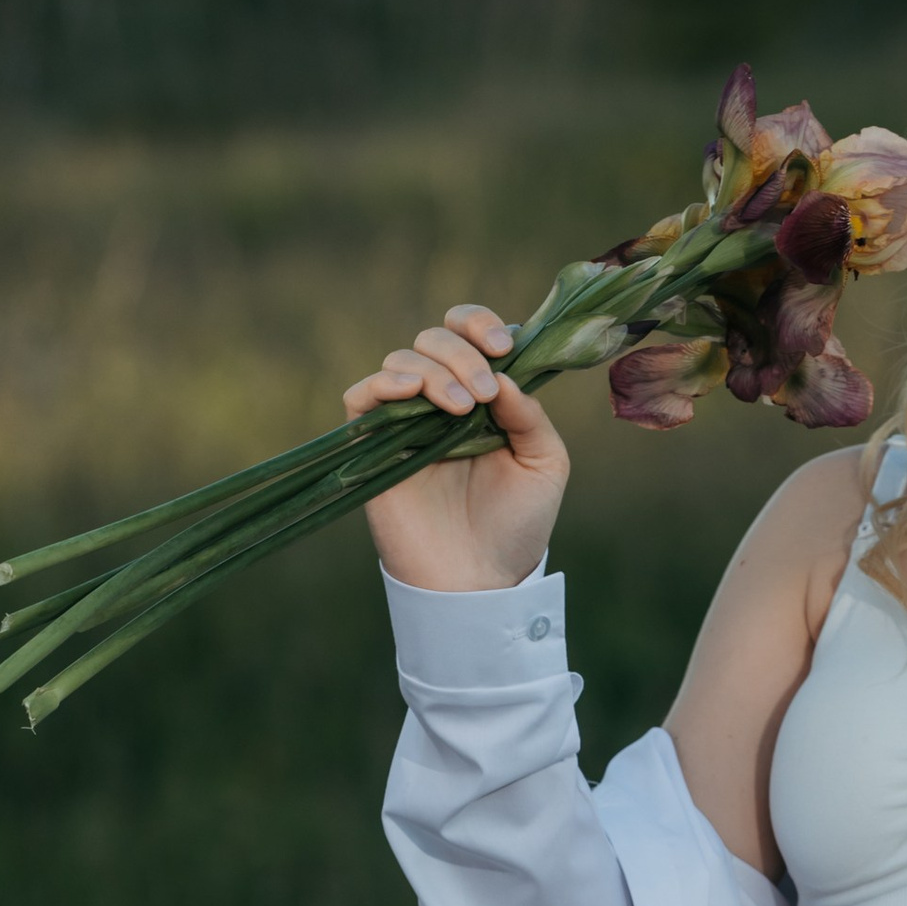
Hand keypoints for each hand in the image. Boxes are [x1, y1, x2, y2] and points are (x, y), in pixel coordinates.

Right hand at [342, 302, 571, 594]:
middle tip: (482, 395)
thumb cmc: (516, 526)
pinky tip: (411, 394)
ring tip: (462, 410)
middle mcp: (441, 402)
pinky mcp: (373, 447)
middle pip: (433, 340)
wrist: (479, 581)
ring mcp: (405, 423)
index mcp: (482, 396)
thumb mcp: (544, 463)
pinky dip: (384, 383)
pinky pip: (361, 396)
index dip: (479, 324)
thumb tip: (502, 374)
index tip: (502, 346)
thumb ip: (529, 413)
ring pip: (401, 361)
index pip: (468, 335)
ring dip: (434, 373)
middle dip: (461, 355)